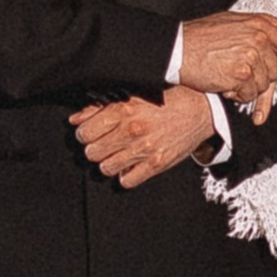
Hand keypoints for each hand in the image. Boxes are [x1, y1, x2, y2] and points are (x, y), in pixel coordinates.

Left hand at [71, 89, 216, 188]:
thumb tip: (76, 119)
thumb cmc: (167, 99)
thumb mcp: (133, 95)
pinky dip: (125, 175)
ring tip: (116, 154)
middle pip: (92, 152)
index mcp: (124, 110)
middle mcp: (132, 131)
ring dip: (108, 162)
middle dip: (94, 148)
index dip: (84, 134)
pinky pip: (127, 180)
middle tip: (103, 144)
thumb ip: (101, 107)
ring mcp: (144, 150)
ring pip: (106, 168)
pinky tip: (129, 164)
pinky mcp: (156, 164)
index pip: (85, 133)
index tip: (90, 134)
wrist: (200, 110)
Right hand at [174, 11, 276, 103]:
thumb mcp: (234, 19)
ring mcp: (250, 58)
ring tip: (230, 77)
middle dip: (263, 77)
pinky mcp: (240, 75)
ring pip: (264, 85)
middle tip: (244, 75)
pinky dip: (237, 95)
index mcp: (259, 26)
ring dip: (248, 87)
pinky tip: (224, 85)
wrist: (177, 49)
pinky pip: (249, 95)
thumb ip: (264, 22)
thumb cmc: (201, 36)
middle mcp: (258, 40)